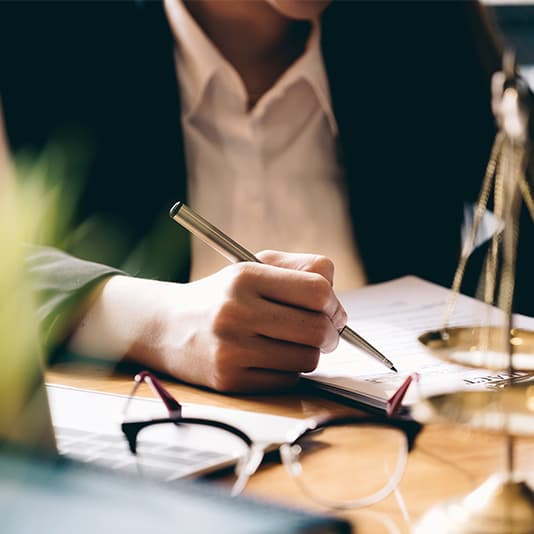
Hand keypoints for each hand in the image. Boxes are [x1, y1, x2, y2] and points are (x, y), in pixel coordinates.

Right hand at [69, 251, 346, 392]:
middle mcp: (236, 312)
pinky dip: (289, 370)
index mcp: (245, 277)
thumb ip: (300, 268)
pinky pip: (287, 380)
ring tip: (292, 342)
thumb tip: (337, 301)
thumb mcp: (252, 267)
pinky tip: (271, 357)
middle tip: (324, 332)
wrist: (166, 326)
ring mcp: (231, 350)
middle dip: (330, 332)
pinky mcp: (229, 380)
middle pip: (317, 329)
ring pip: (307, 359)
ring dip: (309, 352)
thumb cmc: (221, 295)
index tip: (331, 308)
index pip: (316, 291)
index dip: (333, 302)